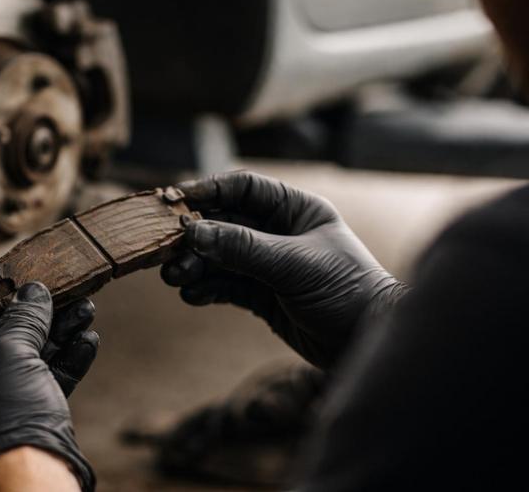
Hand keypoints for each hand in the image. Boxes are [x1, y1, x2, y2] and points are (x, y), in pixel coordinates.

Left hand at [0, 283, 97, 490]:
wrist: (32, 477)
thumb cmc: (5, 410)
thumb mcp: (11, 350)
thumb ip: (23, 316)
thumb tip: (34, 291)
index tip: (5, 278)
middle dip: (32, 315)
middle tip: (56, 290)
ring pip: (25, 360)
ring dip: (57, 333)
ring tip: (86, 307)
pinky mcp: (20, 423)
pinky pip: (40, 383)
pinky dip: (64, 361)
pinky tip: (88, 339)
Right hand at [162, 171, 406, 368]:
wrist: (366, 343)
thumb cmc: (345, 291)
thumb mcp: (292, 264)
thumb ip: (242, 247)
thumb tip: (194, 233)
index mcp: (295, 210)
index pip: (244, 188)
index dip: (209, 190)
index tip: (175, 199)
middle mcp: (279, 233)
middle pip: (224, 223)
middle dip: (194, 236)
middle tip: (165, 249)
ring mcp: (268, 265)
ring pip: (220, 257)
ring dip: (195, 264)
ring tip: (174, 276)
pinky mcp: (262, 296)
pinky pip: (225, 285)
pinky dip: (206, 289)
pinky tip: (192, 295)